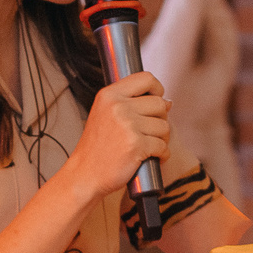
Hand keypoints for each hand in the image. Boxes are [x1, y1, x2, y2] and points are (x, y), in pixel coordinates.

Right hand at [68, 70, 171, 198]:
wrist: (85, 174)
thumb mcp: (105, 114)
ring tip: (148, 146)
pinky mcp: (136, 145)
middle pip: (160, 104)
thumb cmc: (97, 148)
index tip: (156, 100)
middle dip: (160, 119)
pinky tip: (151, 157)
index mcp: (109, 95)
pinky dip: (162, 154)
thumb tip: (167, 101)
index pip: (145, 78)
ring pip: (164, 126)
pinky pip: (163, 146)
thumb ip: (131, 103)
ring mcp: (128, 125)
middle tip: (150, 132)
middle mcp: (118, 106)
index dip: (157, 89)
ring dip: (162, 139)